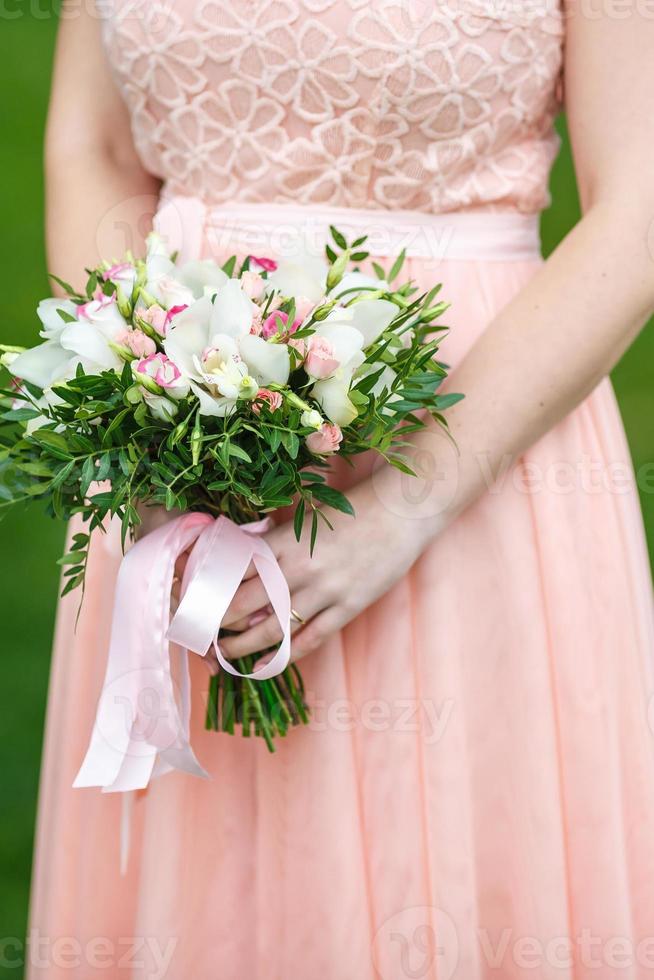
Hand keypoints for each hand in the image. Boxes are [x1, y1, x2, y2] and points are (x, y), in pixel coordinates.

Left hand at [219, 473, 434, 661]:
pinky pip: (311, 638)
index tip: (194, 601)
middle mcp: (299, 569)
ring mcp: (325, 591)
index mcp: (284, 542)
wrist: (401, 512)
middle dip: (218, 623)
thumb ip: (277, 539)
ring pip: (273, 629)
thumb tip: (243, 557)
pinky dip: (288, 654)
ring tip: (227, 652)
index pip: (233, 572)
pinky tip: (271, 662)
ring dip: (245, 645)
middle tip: (200, 632)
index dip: (210, 590)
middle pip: (245, 604)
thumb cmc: (353, 508)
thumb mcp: (307, 517)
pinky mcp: (348, 607)